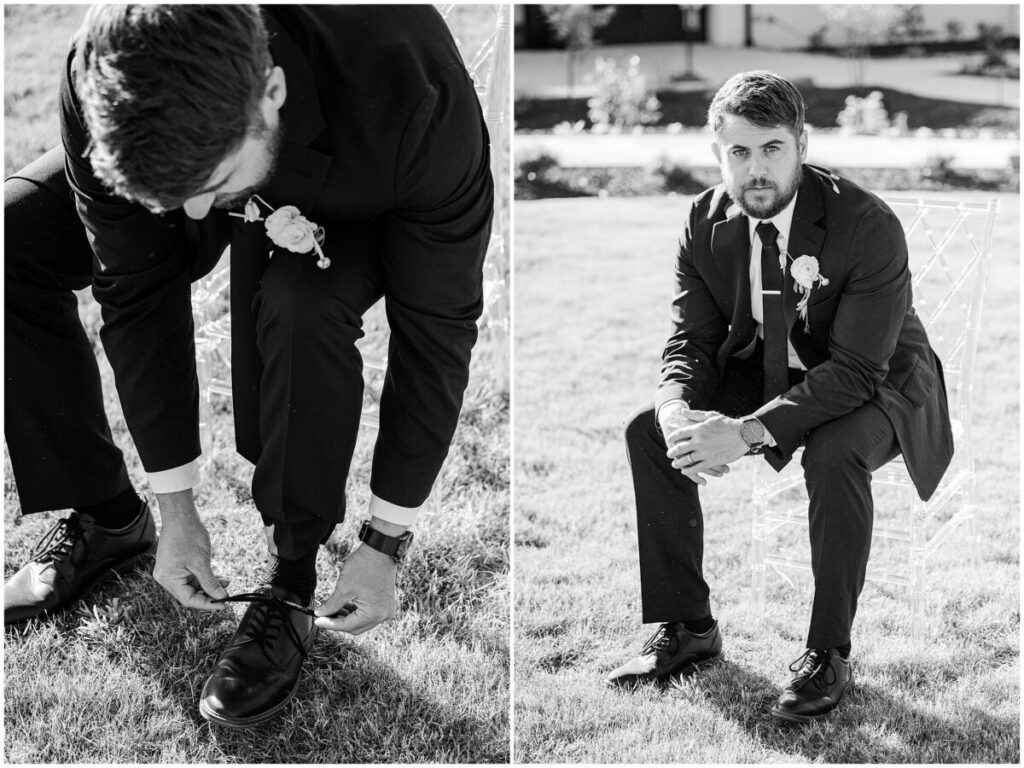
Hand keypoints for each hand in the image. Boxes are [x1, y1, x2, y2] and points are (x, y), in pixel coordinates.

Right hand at [152, 490, 228, 609]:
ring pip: (192, 586)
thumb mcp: (201, 563)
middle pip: (189, 594)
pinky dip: (204, 578)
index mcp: (168, 579)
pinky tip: (219, 578)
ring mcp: (170, 572)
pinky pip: (190, 577)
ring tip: (226, 583)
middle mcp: (166, 578)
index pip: (189, 600)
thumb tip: (221, 598)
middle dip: (209, 595)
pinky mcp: (175, 566)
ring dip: (209, 586)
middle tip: (227, 596)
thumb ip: (210, 583)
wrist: (181, 516)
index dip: (207, 604)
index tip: (224, 604)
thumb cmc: (188, 536)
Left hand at [314, 543, 398, 634]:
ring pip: (361, 622)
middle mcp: (383, 615)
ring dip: (347, 617)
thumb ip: (331, 605)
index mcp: (374, 614)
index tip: (317, 620)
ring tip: (332, 609)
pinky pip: (368, 614)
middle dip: (338, 622)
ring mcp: (386, 610)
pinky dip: (356, 612)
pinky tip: (344, 605)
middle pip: (355, 627)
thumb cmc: (364, 566)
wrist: (380, 550)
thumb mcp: (344, 588)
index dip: (330, 623)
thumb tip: (320, 613)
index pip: (347, 626)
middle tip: (323, 615)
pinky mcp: (386, 604)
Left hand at [666, 413, 746, 485]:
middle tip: (669, 454)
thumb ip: (695, 414)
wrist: (744, 434)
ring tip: (675, 464)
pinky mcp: (712, 461)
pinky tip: (685, 471)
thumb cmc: (727, 423)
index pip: (679, 434)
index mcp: (698, 429)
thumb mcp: (710, 416)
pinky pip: (697, 468)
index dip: (672, 438)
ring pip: (686, 460)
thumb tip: (681, 411)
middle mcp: (699, 441)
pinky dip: (689, 471)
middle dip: (672, 452)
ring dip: (678, 463)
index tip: (669, 440)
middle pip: (679, 448)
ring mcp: (705, 452)